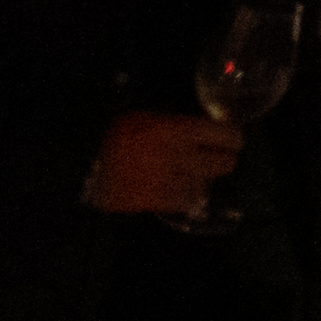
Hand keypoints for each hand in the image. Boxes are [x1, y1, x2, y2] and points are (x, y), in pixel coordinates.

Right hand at [85, 109, 243, 219]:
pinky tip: (184, 192)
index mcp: (179, 130)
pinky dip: (189, 198)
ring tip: (198, 175)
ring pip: (206, 184)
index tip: (234, 140)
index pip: (224, 135)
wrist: (85, 166)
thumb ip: (177, 124)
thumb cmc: (114, 136)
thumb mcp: (148, 118)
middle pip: (224, 163)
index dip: (233, 138)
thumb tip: (200, 129)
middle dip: (226, 160)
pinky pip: (187, 203)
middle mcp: (183, 156)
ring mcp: (173, 181)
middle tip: (223, 158)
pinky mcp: (160, 202)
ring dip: (204, 180)